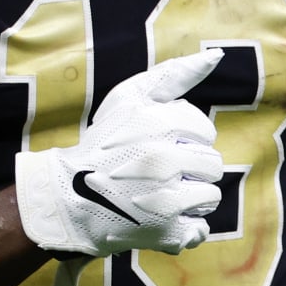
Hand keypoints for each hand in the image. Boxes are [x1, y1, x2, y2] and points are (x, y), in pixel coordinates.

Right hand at [15, 47, 224, 258]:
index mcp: (158, 123)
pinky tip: (161, 219)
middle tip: (157, 173)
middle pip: (212, 163)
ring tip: (158, 195)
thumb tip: (217, 55)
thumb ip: (173, 74)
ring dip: (190, 197)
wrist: (69, 198)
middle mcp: (162, 159)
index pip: (203, 130)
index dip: (183, 138)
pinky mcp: (165, 230)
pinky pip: (199, 228)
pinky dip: (185, 227)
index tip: (158, 145)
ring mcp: (165, 198)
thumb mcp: (130, 97)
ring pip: (210, 196)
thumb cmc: (103, 143)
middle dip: (189, 168)